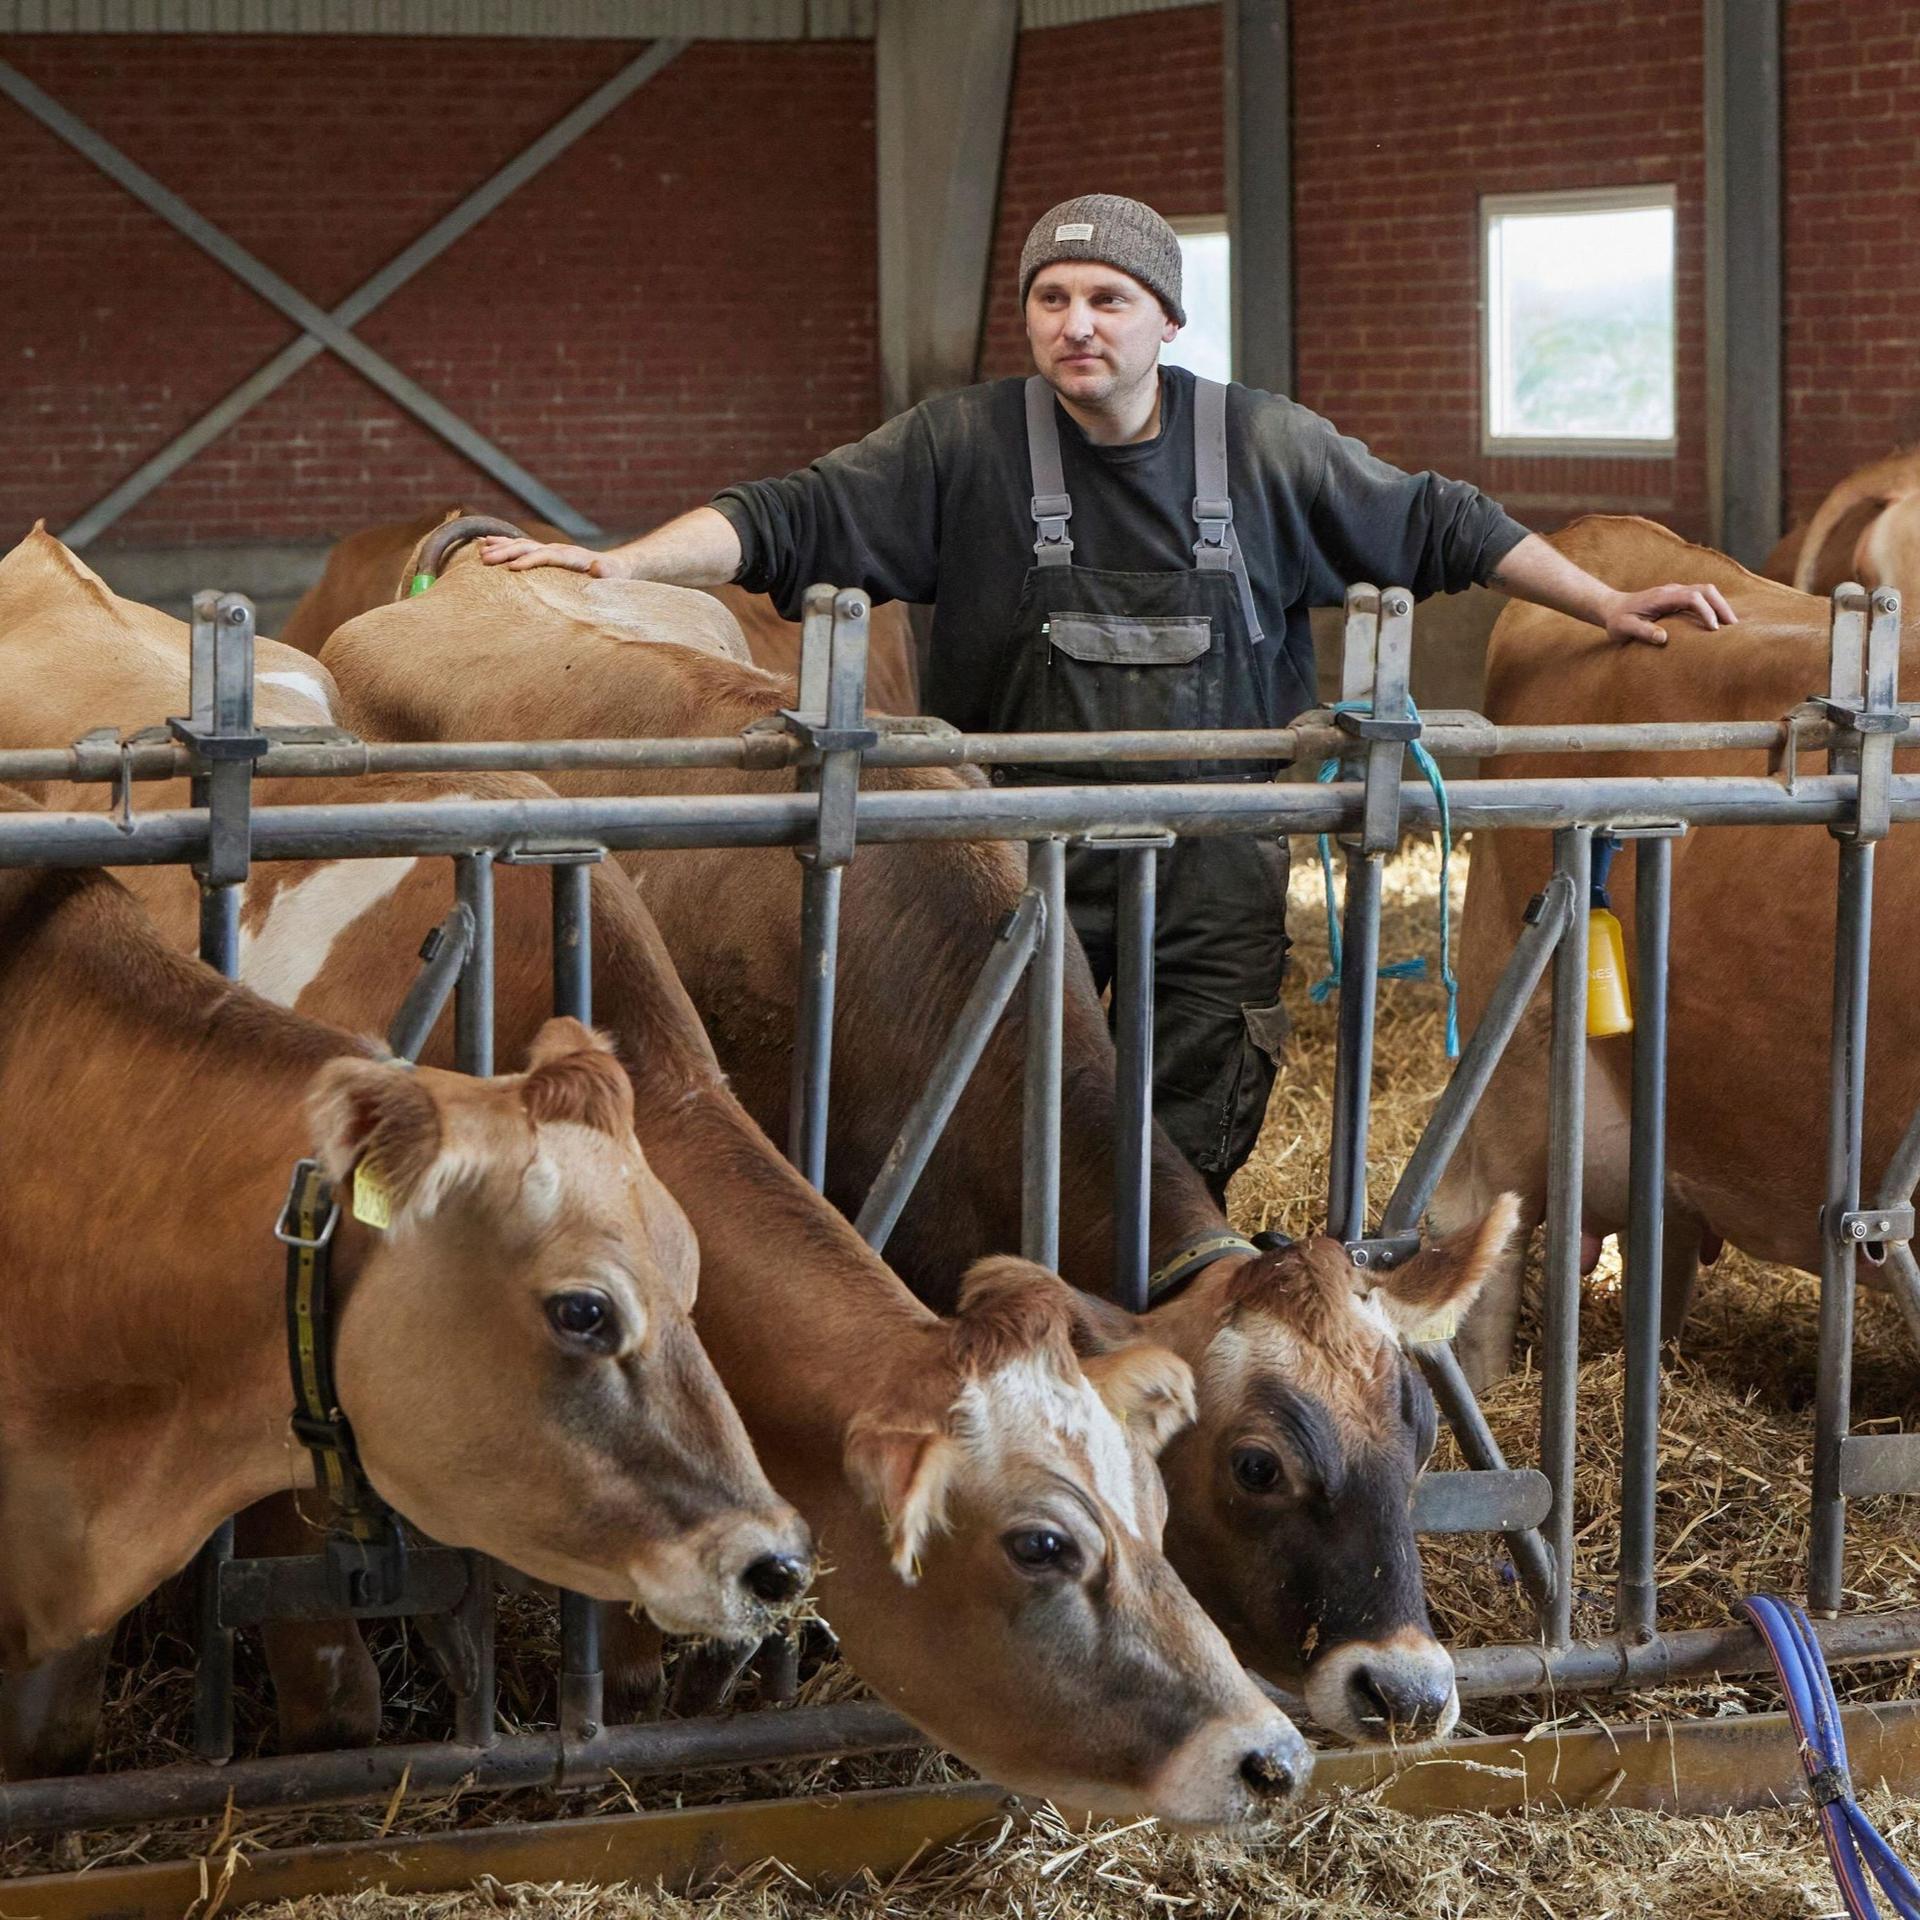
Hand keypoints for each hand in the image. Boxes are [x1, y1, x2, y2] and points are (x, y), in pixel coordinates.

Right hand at [477, 536, 611, 575]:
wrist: (612, 566)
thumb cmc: (611, 576)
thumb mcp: (612, 575)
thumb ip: (604, 572)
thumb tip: (597, 567)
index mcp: (570, 557)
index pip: (546, 557)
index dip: (529, 561)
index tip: (512, 568)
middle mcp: (556, 550)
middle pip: (527, 547)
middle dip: (506, 552)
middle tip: (484, 559)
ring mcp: (548, 550)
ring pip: (520, 544)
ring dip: (500, 547)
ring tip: (480, 551)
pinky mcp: (543, 553)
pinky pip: (520, 546)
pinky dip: (502, 543)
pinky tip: (484, 543)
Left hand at [1601, 581, 1737, 646]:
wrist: (1612, 608)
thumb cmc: (1617, 620)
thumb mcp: (1624, 628)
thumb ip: (1642, 632)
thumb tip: (1663, 638)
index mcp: (1662, 596)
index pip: (1691, 597)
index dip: (1705, 611)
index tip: (1713, 629)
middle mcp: (1672, 590)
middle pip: (1705, 589)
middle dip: (1721, 606)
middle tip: (1733, 625)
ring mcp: (1676, 591)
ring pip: (1706, 591)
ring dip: (1720, 605)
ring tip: (1731, 624)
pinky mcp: (1678, 597)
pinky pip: (1701, 597)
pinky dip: (1713, 606)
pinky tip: (1719, 621)